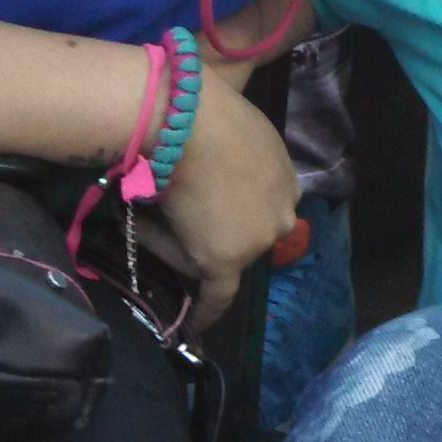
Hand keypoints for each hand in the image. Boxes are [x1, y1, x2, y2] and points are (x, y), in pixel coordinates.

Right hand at [151, 82, 299, 314]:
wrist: (187, 120)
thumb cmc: (203, 114)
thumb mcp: (238, 130)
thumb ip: (236, 158)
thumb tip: (206, 175)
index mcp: (287, 178)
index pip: (261, 206)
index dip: (233, 210)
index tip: (212, 212)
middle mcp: (282, 211)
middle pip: (243, 234)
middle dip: (212, 226)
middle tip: (176, 204)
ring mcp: (257, 238)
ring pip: (218, 255)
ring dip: (184, 242)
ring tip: (154, 211)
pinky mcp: (227, 259)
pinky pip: (217, 294)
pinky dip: (205, 311)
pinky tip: (192, 326)